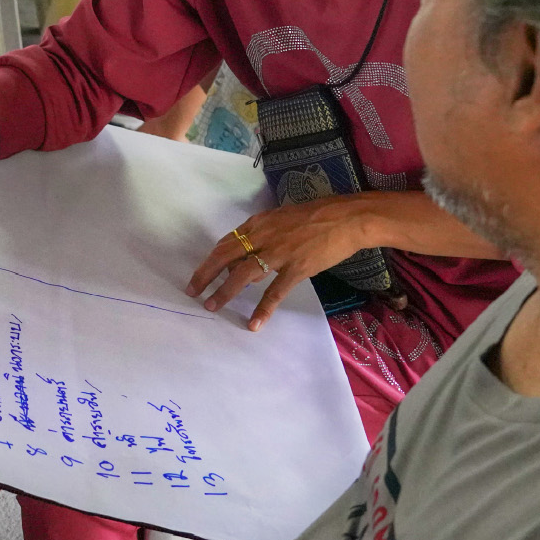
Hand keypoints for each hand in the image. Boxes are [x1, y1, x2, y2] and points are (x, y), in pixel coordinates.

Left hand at [188, 194, 380, 331]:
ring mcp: (279, 253)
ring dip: (224, 292)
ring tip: (212, 306)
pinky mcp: (296, 268)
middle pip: (225, 256)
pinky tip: (253, 323)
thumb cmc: (317, 216)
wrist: (346, 218)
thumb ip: (265, 235)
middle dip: (205, 274)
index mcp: (259, 223)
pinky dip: (263, 309)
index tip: (202, 272)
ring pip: (242, 275)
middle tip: (192, 291)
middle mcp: (263, 236)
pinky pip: (274, 292)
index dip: (211, 259)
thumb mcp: (283, 219)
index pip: (227, 242)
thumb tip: (250, 257)